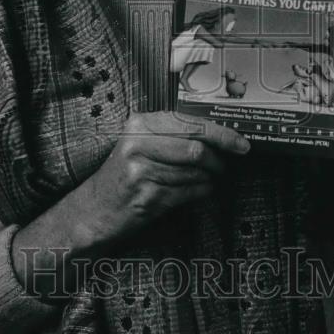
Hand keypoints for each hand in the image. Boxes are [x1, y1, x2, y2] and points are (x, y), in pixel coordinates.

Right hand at [10, 111, 248, 299]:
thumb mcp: (140, 144)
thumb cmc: (122, 176)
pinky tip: (199, 190)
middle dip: (220, 158)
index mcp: (139, 125)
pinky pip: (188, 192)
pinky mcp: (147, 196)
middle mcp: (138, 144)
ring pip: (195, 172)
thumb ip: (172, 134)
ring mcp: (141, 171)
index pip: (190, 123)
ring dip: (210, 178)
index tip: (240, 142)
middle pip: (196, 147)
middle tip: (229, 163)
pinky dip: (202, 192)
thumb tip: (217, 135)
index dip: (221, 133)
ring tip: (209, 178)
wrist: (93, 210)